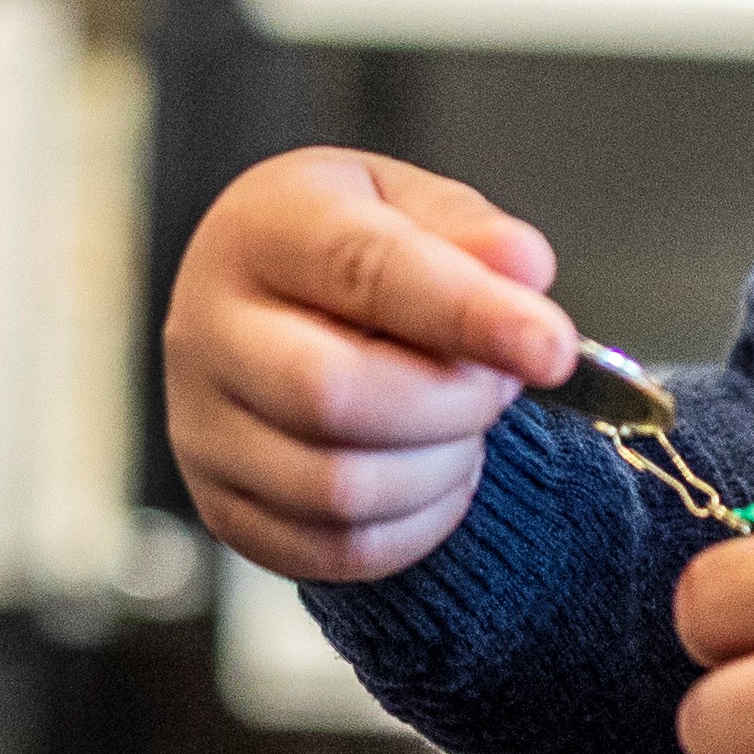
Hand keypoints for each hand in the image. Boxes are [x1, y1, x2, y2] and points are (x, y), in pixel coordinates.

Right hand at [166, 148, 580, 580]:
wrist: (268, 303)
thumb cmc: (346, 250)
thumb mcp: (408, 204)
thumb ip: (470, 231)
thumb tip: (524, 269)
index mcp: (261, 230)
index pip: (361, 269)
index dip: (466, 313)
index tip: (550, 346)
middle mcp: (209, 330)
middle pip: (331, 394)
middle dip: (451, 403)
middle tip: (498, 384)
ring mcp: (203, 429)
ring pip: (335, 489)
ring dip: (439, 470)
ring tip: (464, 425)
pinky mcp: (221, 507)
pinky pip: (331, 550)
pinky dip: (413, 528)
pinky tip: (435, 476)